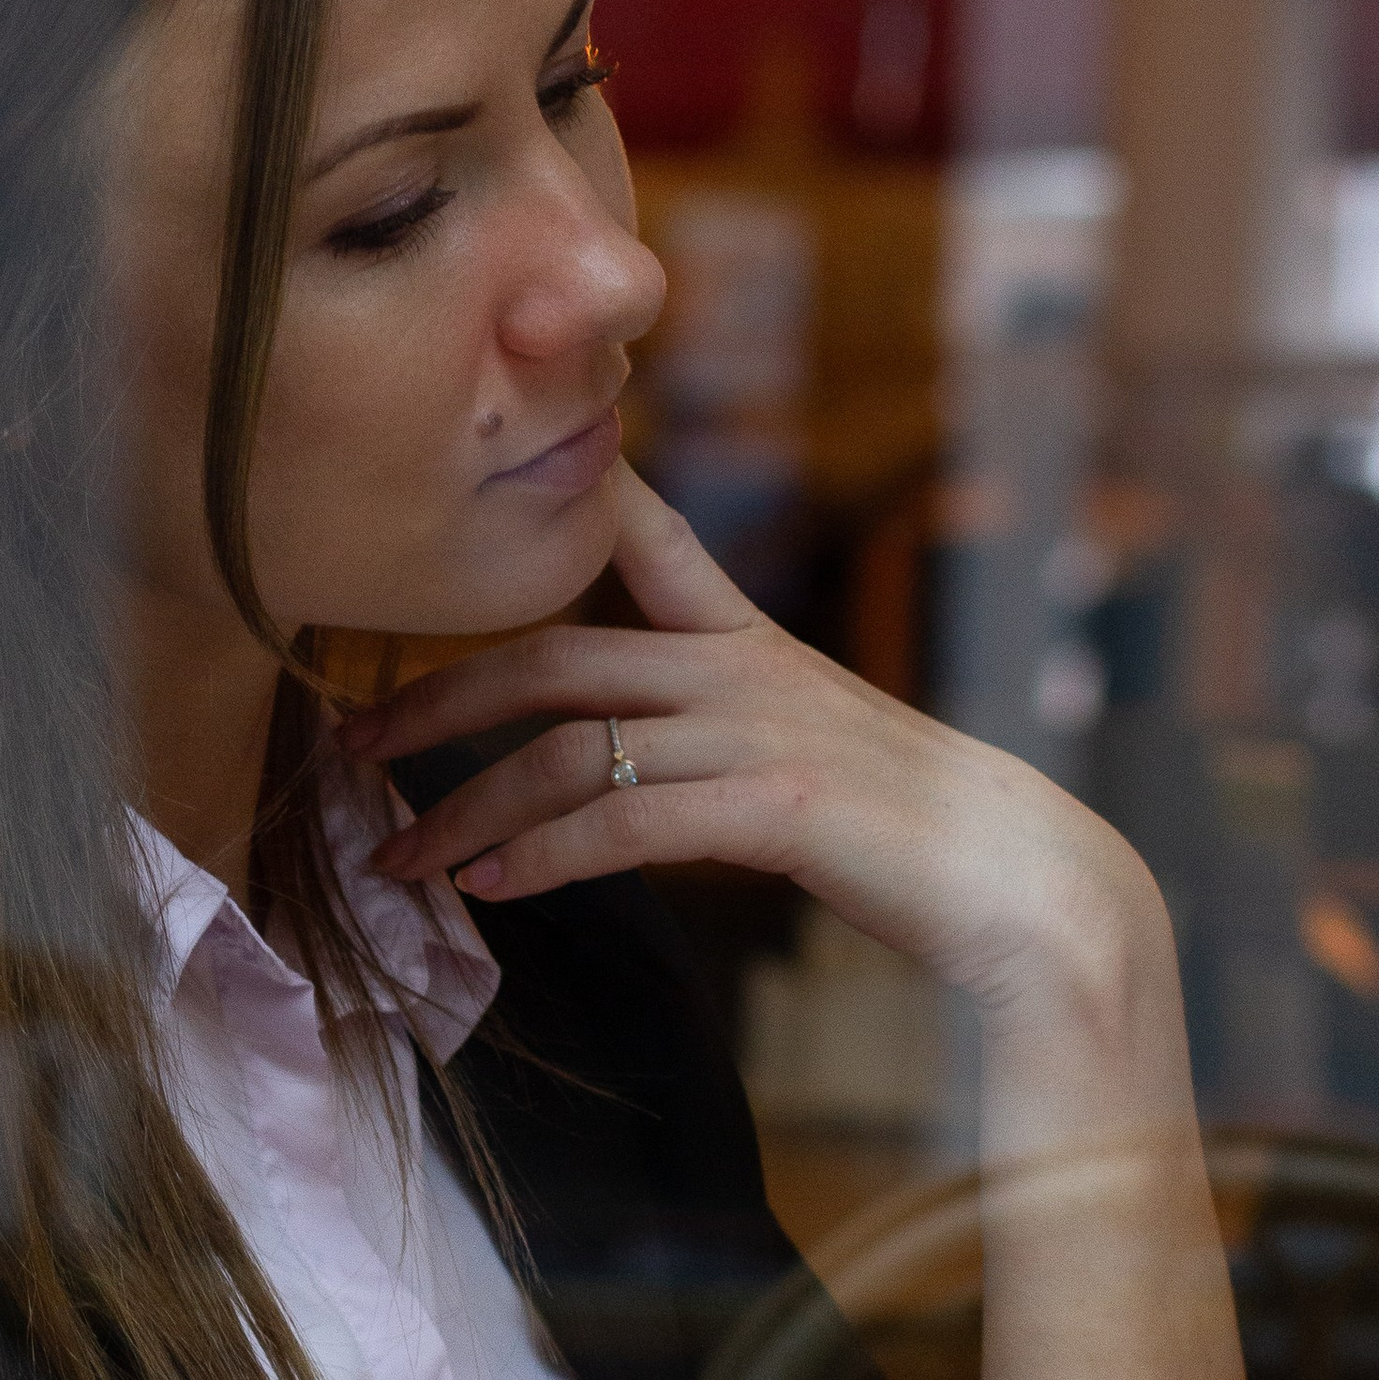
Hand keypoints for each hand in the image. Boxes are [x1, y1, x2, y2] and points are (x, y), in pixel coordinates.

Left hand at [345, 467, 1157, 1027]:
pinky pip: (622, 824)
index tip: (474, 490)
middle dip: (436, 699)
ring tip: (398, 858)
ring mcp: (760, 734)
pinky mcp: (775, 808)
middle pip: (552, 656)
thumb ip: (719, 742)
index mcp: (754, 646)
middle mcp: (746, 672)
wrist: (1028, 886)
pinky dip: (541, 857)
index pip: (651, 542)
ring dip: (463, 807)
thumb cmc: (914, 840)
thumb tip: (633, 768)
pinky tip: (491, 888)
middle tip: (350, 742)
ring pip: (567, 749)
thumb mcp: (811, 758)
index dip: (566, 502)